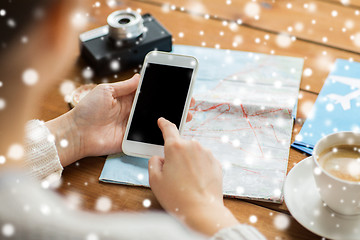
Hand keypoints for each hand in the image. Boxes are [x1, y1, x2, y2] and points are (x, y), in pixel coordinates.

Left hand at [46, 74, 194, 166]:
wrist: (77, 133)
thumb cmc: (87, 110)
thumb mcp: (106, 91)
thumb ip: (125, 86)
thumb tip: (140, 76)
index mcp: (127, 98)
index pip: (149, 93)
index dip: (163, 91)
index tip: (177, 87)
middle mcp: (132, 112)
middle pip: (155, 107)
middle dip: (171, 105)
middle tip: (188, 103)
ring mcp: (133, 126)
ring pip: (155, 121)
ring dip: (170, 119)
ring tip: (185, 116)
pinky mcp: (132, 140)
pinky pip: (148, 137)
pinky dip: (159, 134)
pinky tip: (171, 131)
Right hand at [148, 118, 238, 235]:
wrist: (202, 210)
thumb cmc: (176, 196)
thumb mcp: (155, 180)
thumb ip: (154, 163)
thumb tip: (160, 158)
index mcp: (175, 147)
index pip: (169, 129)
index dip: (164, 124)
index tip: (162, 121)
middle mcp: (193, 145)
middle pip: (181, 145)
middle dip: (176, 156)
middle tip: (174, 175)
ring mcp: (206, 153)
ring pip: (193, 153)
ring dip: (189, 162)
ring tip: (187, 181)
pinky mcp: (216, 162)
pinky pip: (203, 161)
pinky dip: (199, 168)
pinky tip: (197, 182)